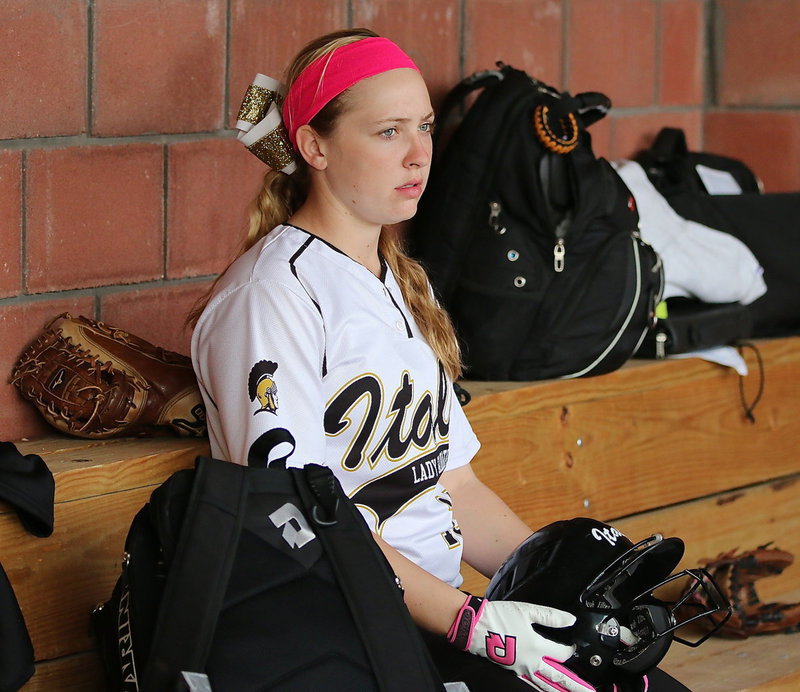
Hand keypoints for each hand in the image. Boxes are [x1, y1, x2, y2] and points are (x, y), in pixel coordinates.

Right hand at [447, 595, 594, 691]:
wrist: (476, 627)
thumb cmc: (499, 617)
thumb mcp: (527, 610)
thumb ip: (551, 616)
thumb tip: (570, 620)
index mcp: (537, 646)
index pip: (562, 653)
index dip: (572, 651)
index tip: (575, 649)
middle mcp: (532, 662)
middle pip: (558, 677)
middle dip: (575, 685)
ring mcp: (521, 670)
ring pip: (545, 684)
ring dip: (560, 690)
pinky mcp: (512, 672)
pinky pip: (530, 684)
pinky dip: (540, 689)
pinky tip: (544, 690)